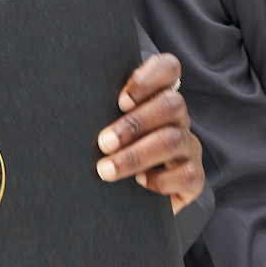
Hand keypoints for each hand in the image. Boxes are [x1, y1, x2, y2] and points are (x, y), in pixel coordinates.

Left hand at [97, 53, 202, 211]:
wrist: (138, 197)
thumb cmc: (117, 152)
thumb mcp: (111, 128)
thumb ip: (103, 113)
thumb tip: (71, 110)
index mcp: (160, 97)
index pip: (169, 69)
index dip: (149, 78)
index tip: (121, 101)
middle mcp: (179, 118)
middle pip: (171, 105)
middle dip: (134, 124)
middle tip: (104, 142)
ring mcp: (189, 147)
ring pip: (173, 140)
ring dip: (136, 155)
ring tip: (107, 169)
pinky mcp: (194, 177)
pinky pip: (187, 175)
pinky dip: (162, 179)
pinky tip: (141, 183)